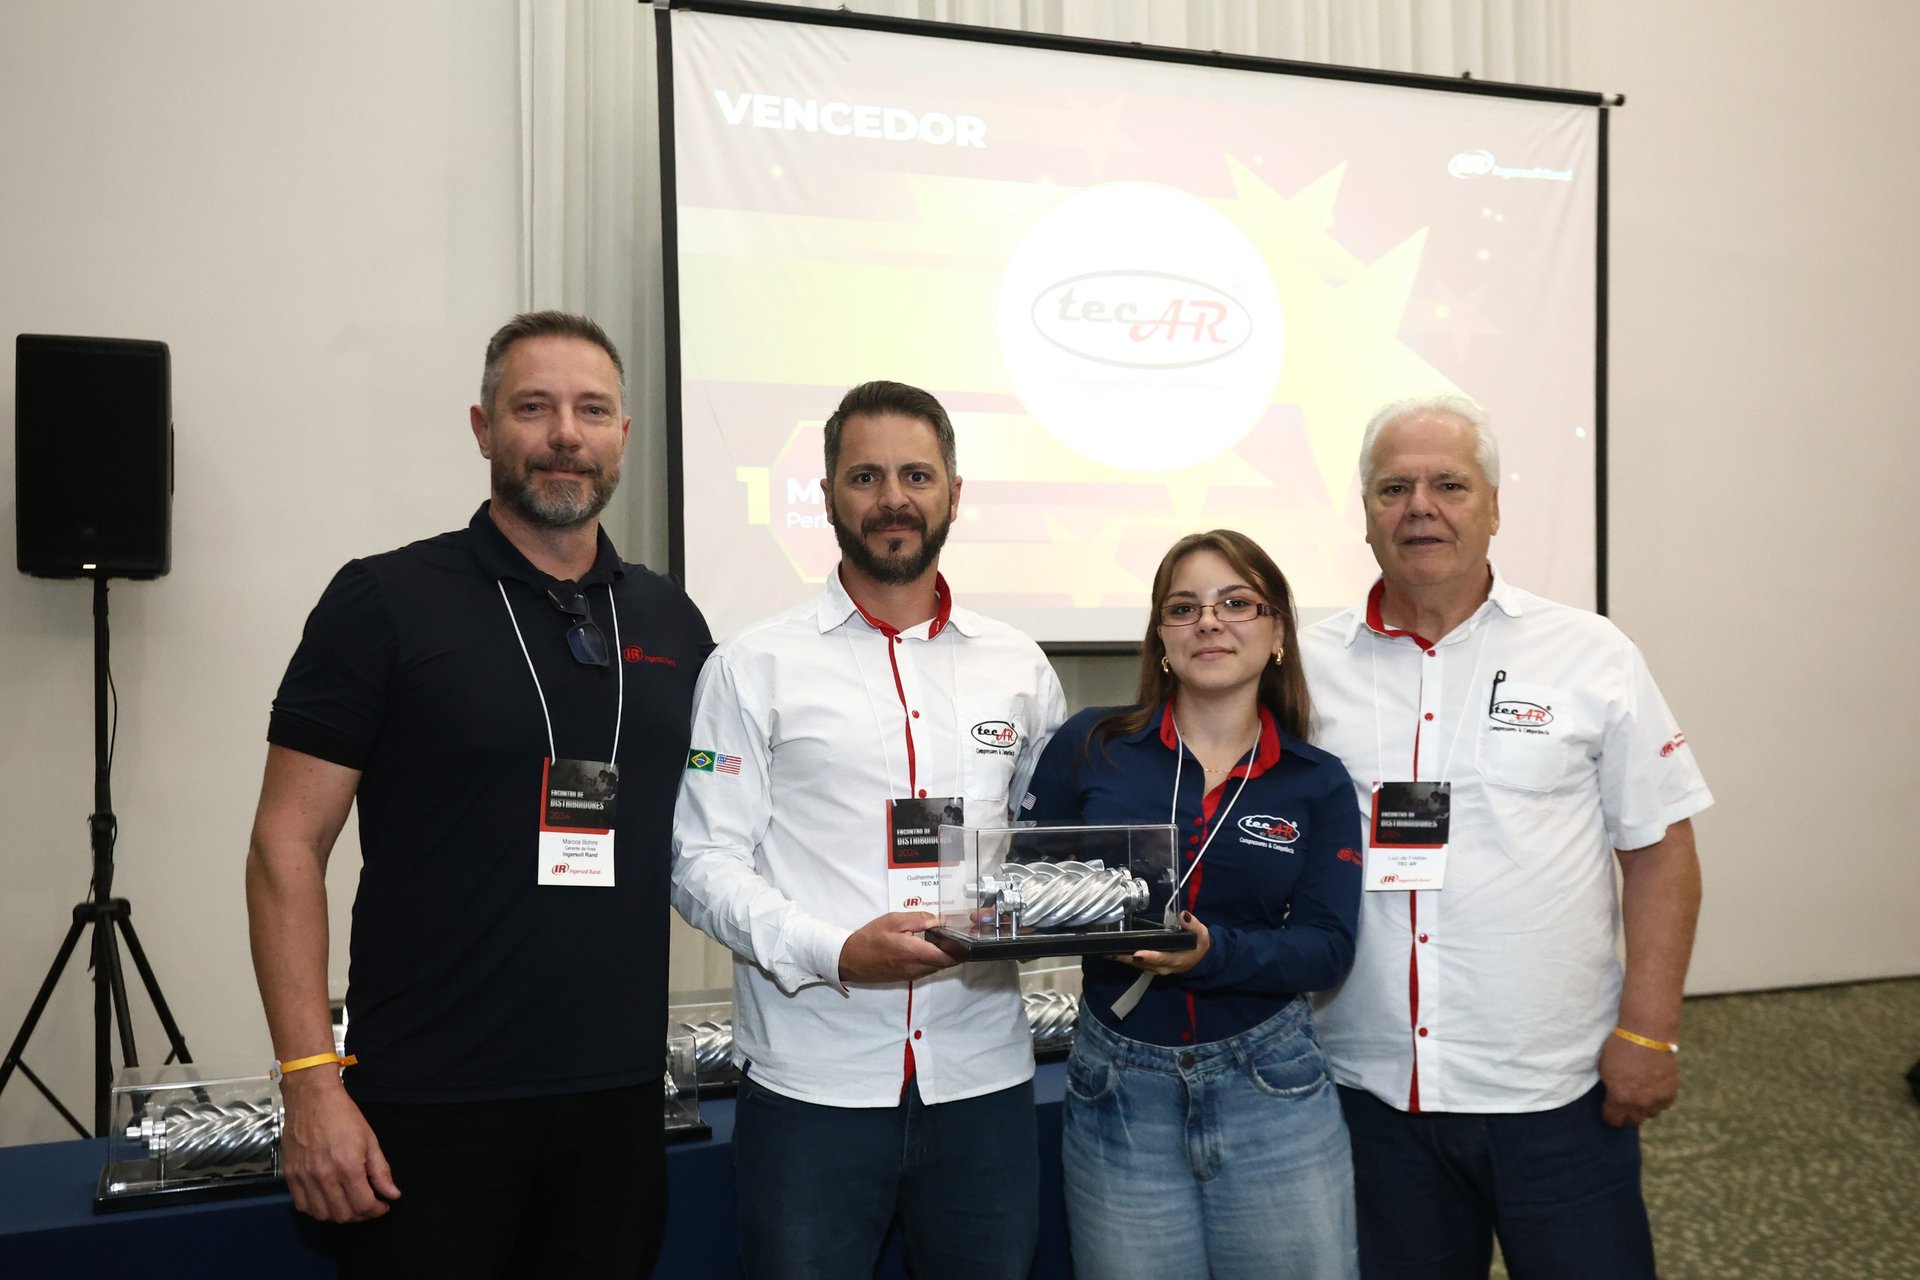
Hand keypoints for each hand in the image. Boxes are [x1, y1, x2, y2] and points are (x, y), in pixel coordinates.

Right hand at [277, 1070, 400, 1221]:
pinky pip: (302, 1206)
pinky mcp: (290, 1176)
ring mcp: (304, 1178)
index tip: (383, 1205)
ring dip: (339, 1215)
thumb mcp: (370, 1139)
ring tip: (349, 1204)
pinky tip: (327, 1200)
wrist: (311, 1098)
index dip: (376, 1210)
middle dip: (361, 1215)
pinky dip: (317, 1209)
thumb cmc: (343, 1115)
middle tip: (368, 1205)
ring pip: (322, 1215)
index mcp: (347, 1167)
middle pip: (343, 1215)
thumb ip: (380, 1171)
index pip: (363, 1205)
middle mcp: (324, 1177)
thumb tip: (392, 1194)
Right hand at [838, 912, 956, 983]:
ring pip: (936, 967)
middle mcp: (916, 968)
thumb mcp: (894, 920)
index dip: (962, 951)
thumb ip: (919, 919)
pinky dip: (932, 960)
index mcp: (915, 952)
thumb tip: (939, 920)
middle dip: (956, 953)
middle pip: (945, 964)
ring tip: (946, 940)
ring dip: (944, 957)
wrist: (850, 959)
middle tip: (960, 937)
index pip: (948, 957)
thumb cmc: (871, 937)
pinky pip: (926, 970)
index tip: (969, 940)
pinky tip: (929, 948)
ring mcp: (911, 975)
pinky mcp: (906, 977)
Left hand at [1115, 911, 1209, 976]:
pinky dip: (1126, 958)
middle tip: (1113, 952)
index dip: (1149, 956)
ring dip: (1124, 959)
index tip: (1137, 953)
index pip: (1161, 958)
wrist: (1200, 959)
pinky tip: (1114, 952)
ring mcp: (1156, 968)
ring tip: (1109, 951)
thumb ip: (1193, 925)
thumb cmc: (1199, 944)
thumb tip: (1184, 915)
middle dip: (1128, 958)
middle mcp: (1163, 966)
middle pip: (1144, 963)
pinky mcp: (1151, 966)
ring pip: (1138, 965)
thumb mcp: (1201, 934)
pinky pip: (1137, 964)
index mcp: (1176, 959)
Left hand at [1599, 1032, 1679, 1126]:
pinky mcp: (1670, 1092)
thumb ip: (1610, 1088)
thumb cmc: (1621, 1047)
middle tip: (1624, 1104)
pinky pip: (1663, 1104)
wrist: (1647, 1034)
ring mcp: (1656, 1099)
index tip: (1609, 1110)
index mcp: (1619, 1098)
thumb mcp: (1605, 1069)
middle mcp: (1639, 1103)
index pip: (1613, 1120)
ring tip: (1640, 1094)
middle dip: (1627, 1114)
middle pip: (1633, 1121)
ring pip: (1649, 1114)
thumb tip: (1612, 1097)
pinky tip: (1653, 1088)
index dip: (1609, 1115)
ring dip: (1644, 1107)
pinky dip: (1658, 1099)